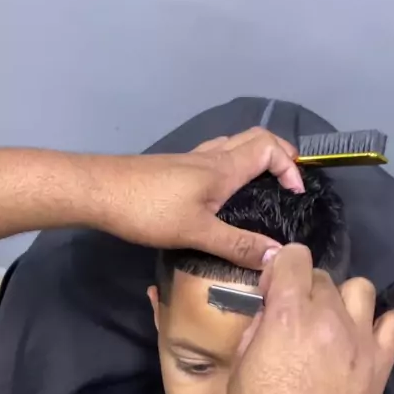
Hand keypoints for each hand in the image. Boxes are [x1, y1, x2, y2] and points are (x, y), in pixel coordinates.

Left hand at [94, 128, 303, 268]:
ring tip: (263, 187)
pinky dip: (232, 167)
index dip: (289, 165)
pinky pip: (215, 158)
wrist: (98, 191)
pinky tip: (223, 193)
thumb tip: (279, 255)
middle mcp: (210, 157)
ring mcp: (190, 161)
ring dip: (255, 158)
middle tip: (288, 182)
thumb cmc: (148, 209)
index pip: (269, 148)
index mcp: (223, 168)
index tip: (295, 194)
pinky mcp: (175, 170)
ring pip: (233, 146)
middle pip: (254, 138)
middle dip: (278, 154)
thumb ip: (238, 244)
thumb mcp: (197, 232)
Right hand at [226, 245, 393, 393]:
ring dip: (342, 301)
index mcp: (288, 317)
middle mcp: (329, 321)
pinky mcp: (380, 367)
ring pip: (361, 290)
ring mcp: (360, 343)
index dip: (280, 268)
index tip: (272, 289)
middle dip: (305, 290)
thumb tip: (272, 313)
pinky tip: (361, 342)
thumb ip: (260, 330)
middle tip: (294, 320)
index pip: (294, 258)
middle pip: (324, 278)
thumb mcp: (241, 370)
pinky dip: (379, 325)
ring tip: (330, 326)